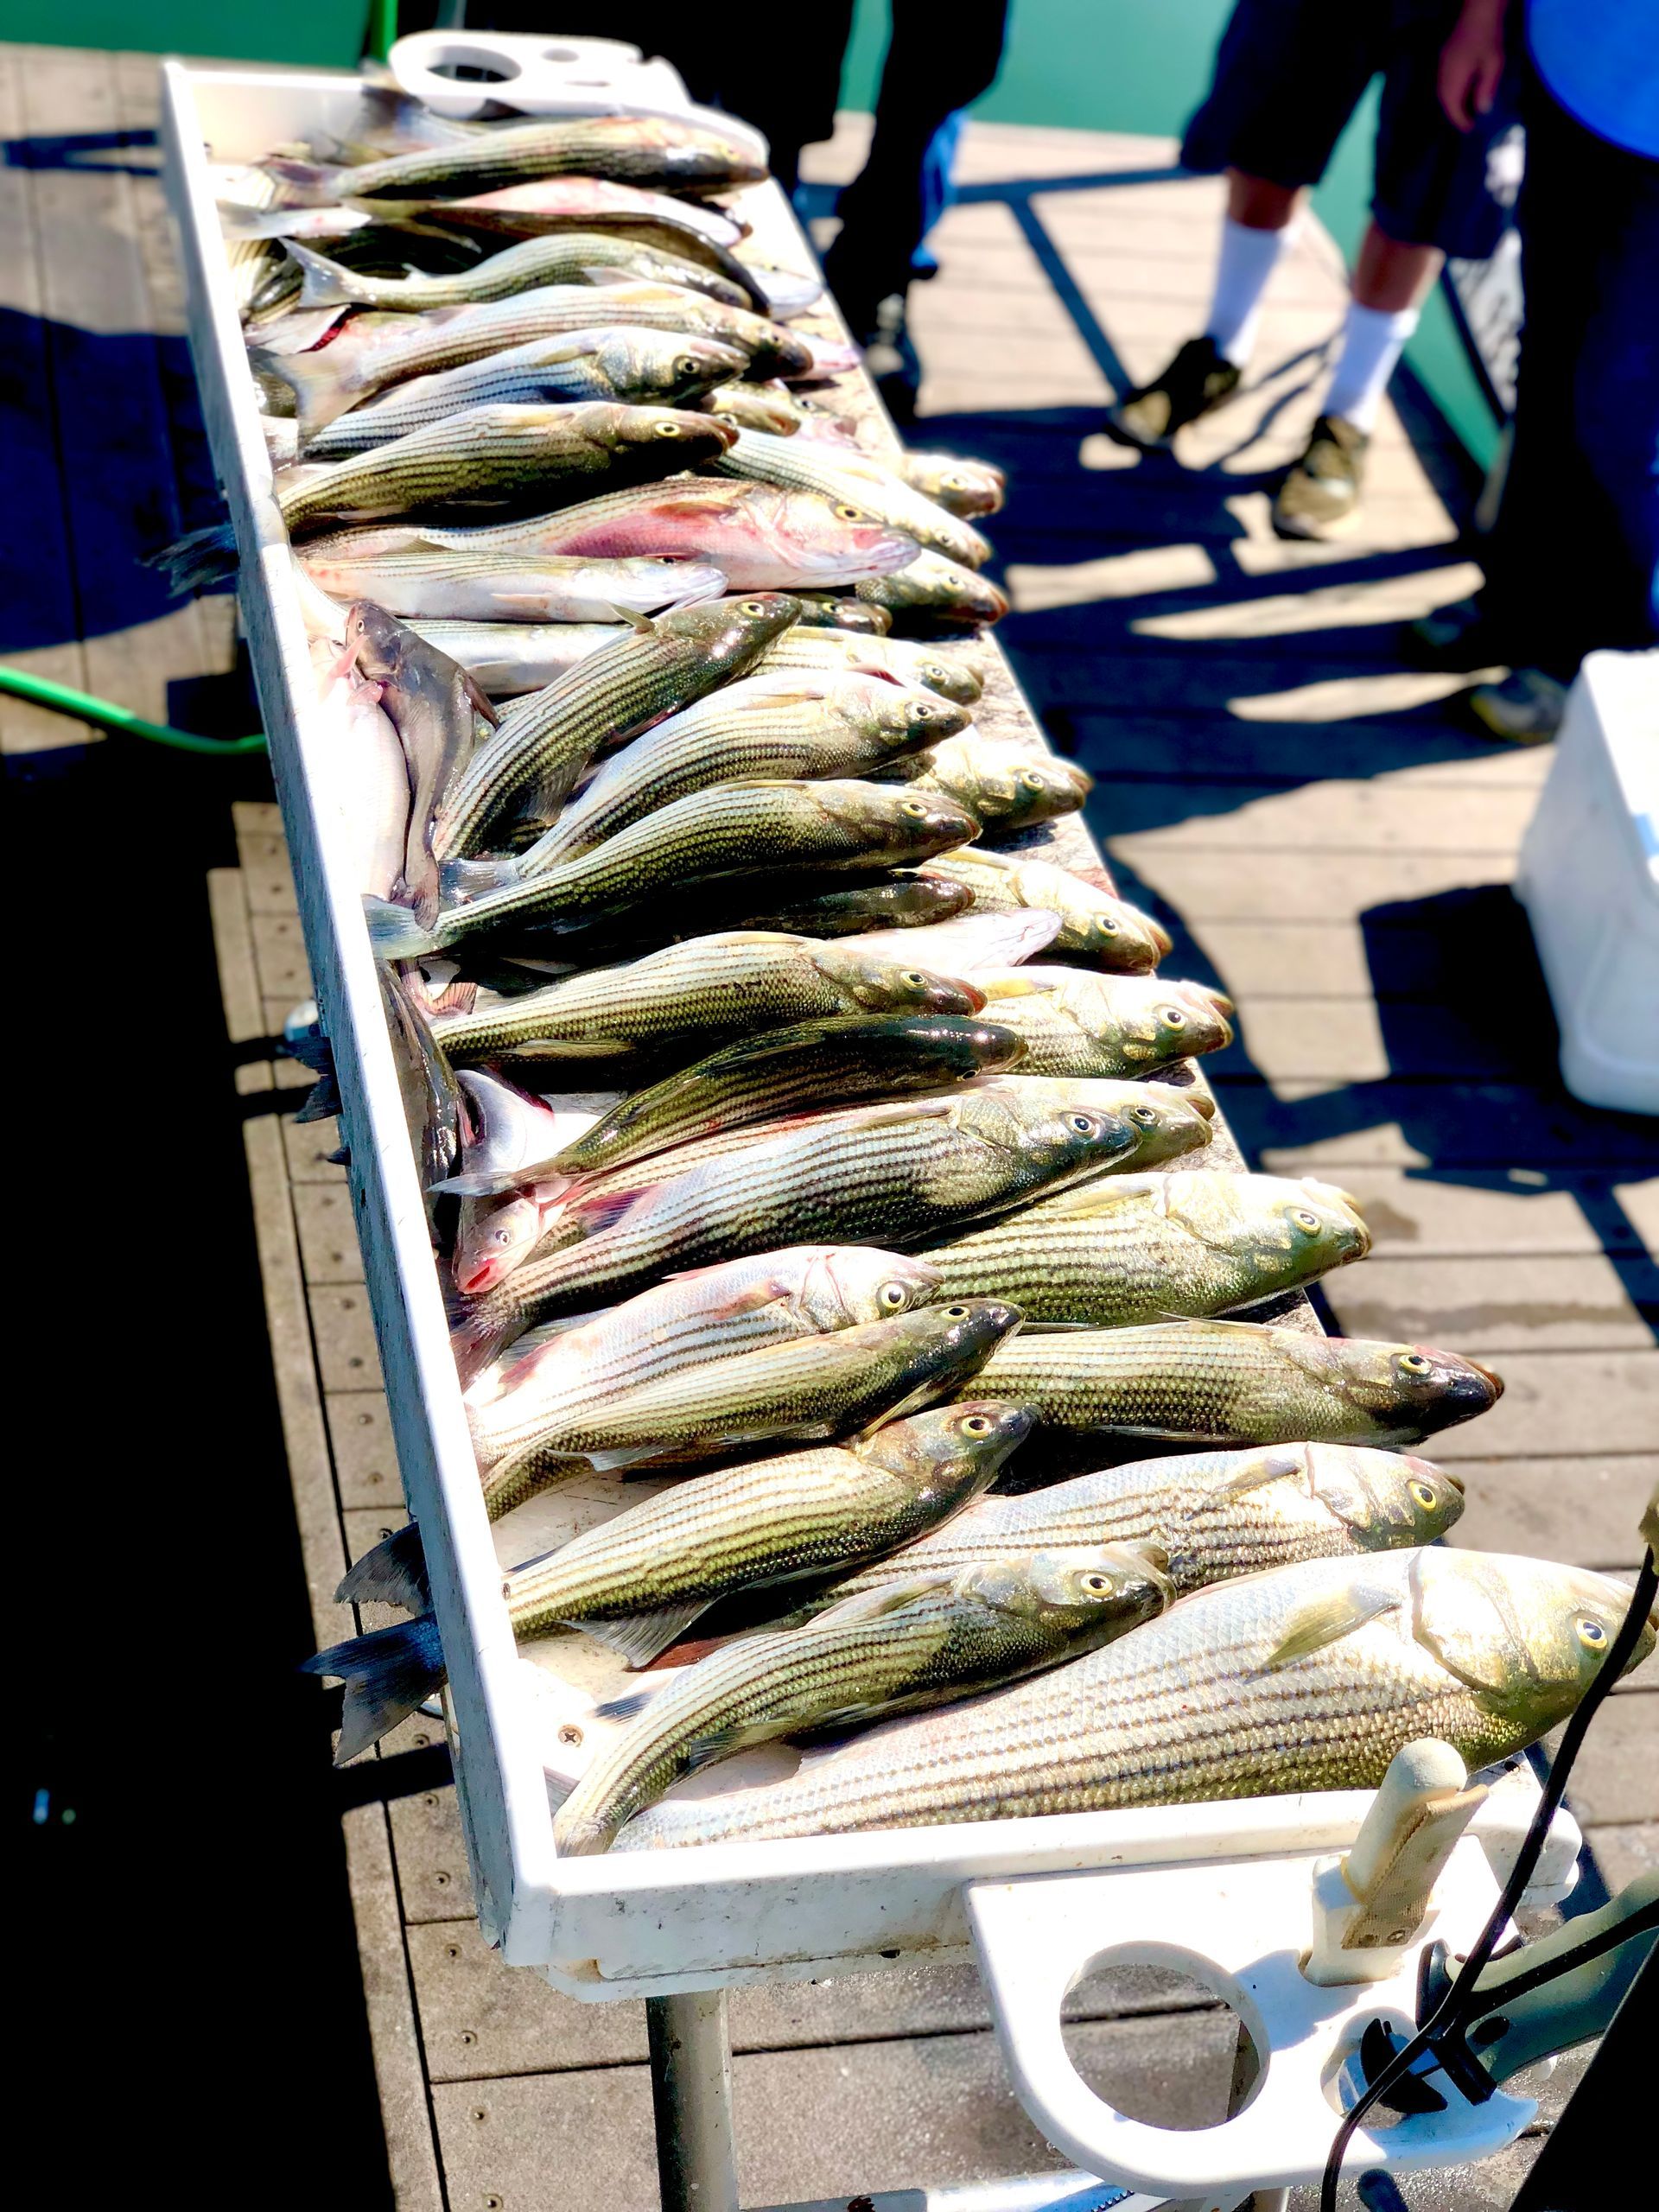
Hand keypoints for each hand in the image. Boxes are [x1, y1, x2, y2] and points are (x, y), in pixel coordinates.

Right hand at [1438, 0, 1507, 131]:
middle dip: (1454, 113)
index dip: (1460, 119)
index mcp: (1455, 76)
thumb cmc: (1489, 37)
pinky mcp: (1445, 58)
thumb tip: (1482, 110)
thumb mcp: (1494, 64)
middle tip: (1466, 122)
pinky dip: (1450, 92)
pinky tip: (1461, 93)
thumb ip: (1487, 88)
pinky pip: (1443, 82)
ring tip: (1464, 110)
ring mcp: (1442, 64)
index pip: (1453, 105)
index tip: (1470, 129)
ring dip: (1451, 103)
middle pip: (1444, 100)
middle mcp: (1444, 72)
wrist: (1479, 11)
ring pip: (1442, 91)